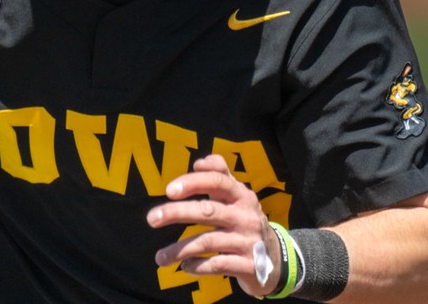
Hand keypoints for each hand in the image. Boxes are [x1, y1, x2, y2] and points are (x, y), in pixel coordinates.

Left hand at [146, 154, 279, 298]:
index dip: (193, 182)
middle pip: (207, 211)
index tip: (169, 190)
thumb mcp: (237, 197)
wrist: (275, 258)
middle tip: (152, 218)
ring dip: (179, 249)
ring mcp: (248, 241)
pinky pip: (217, 265)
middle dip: (176, 213)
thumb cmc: (244, 220)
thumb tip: (199, 162)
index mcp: (241, 196)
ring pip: (208, 241)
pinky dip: (196, 266)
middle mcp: (245, 216)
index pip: (217, 181)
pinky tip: (184, 266)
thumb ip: (219, 176)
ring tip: (159, 257)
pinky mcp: (248, 266)